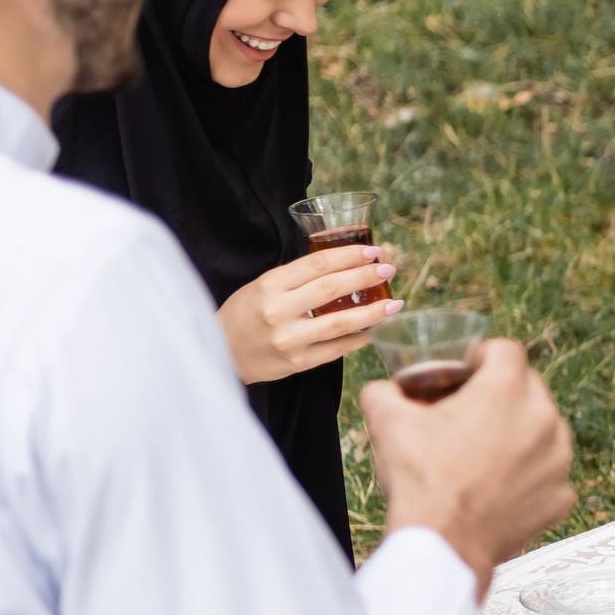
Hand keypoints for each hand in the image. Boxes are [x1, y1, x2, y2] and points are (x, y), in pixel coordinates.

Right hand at [217, 247, 400, 383]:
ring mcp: (288, 339)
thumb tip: (346, 263)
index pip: (317, 264)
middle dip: (365, 277)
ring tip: (395, 304)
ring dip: (372, 312)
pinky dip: (357, 339)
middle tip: (389, 269)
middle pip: (331, 289)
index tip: (373, 252)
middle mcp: (278, 310)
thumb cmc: (245, 314)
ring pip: (339, 323)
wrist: (219, 352)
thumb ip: (297, 277)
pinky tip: (374, 330)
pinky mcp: (296, 362)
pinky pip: (335, 349)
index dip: (349, 256)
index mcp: (269, 285)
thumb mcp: (263, 286)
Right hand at [361, 339, 575, 596]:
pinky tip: (502, 489)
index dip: (482, 356)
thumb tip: (382, 390)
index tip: (467, 372)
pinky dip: (531, 478)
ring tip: (487, 453)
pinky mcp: (562, 494)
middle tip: (472, 414)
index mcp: (506, 389)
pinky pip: (550, 474)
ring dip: (522, 433)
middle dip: (502, 394)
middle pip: (529, 387)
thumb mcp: (388, 425)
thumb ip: (384, 393)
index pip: (505, 350)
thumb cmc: (418, 480)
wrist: (443, 546)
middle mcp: (544, 417)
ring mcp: (559, 459)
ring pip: (546, 429)